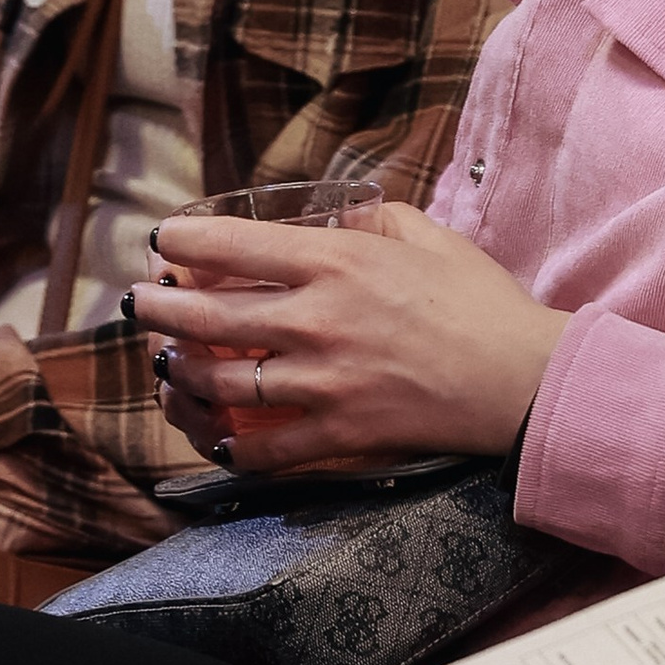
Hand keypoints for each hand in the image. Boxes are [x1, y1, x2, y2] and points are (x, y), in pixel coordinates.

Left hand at [136, 199, 568, 472]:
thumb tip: (340, 215)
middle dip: (162, 305)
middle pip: (210, 312)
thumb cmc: (482, 303)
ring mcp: (322, 381)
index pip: (234, 243)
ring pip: (222, 382)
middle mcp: (317, 318)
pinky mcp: (339, 434)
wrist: (523, 381)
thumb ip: (376, 218)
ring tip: (168, 364)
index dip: (186, 240)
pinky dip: (232, 447)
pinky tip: (215, 439)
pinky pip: (264, 448)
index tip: (164, 240)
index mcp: (337, 260)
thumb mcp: (429, 236)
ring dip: (184, 372)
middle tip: (141, 300)